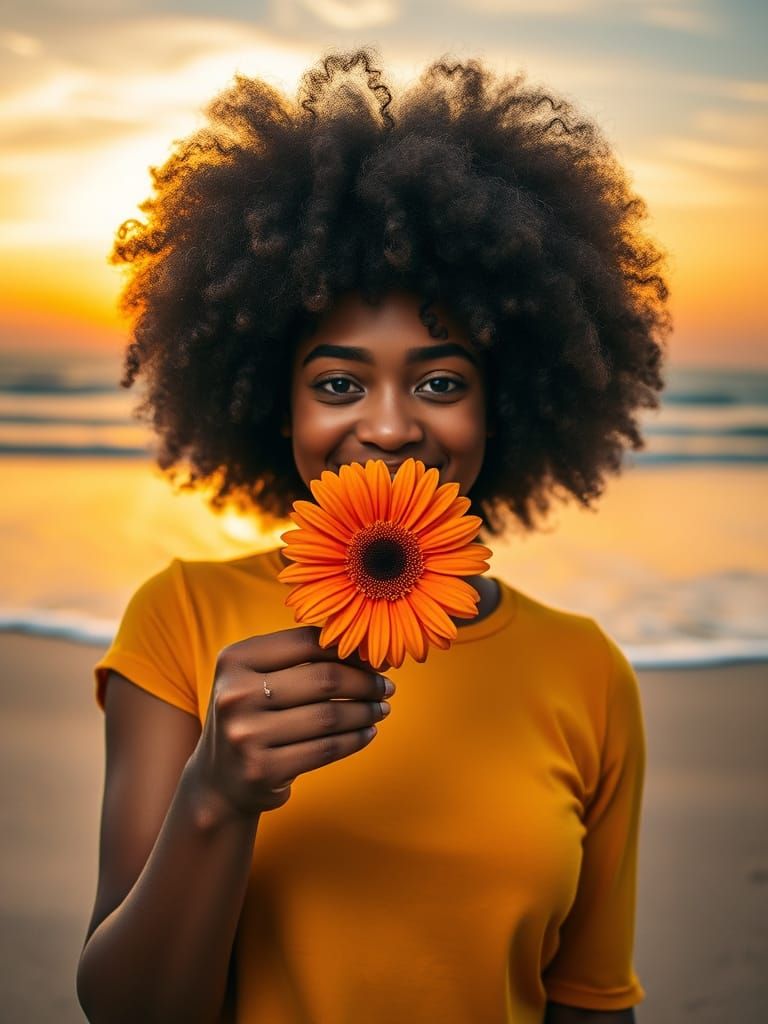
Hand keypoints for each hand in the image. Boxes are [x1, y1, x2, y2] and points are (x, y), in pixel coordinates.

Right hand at [188, 625, 394, 819]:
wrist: (219, 780)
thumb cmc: (253, 716)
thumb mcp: (258, 677)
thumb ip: (300, 658)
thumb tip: (366, 648)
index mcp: (234, 659)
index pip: (305, 642)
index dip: (347, 648)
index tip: (373, 659)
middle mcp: (235, 694)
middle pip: (323, 679)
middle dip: (364, 682)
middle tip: (386, 686)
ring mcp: (246, 735)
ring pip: (329, 717)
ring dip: (365, 711)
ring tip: (381, 708)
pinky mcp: (262, 770)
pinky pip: (326, 749)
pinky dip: (355, 739)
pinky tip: (367, 732)